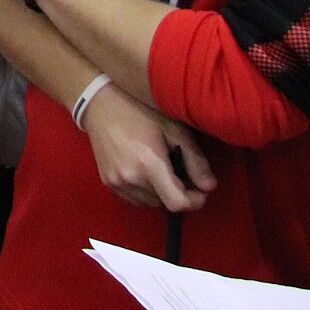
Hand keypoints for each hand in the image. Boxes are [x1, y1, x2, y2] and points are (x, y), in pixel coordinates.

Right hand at [79, 86, 214, 213]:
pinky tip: (145, 171)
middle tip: (179, 170)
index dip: (194, 201)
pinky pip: (135, 199)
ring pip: (150, 202)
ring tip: (161, 169)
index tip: (200, 190)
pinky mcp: (108, 183)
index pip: (176, 203)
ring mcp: (116, 183)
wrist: (100, 106)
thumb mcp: (173, 129)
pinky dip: (145, 191)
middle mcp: (130, 179)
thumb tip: (210, 186)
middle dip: (177, 192)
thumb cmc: (140, 111)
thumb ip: (195, 159)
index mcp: (148, 164)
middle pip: (165, 203)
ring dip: (160, 193)